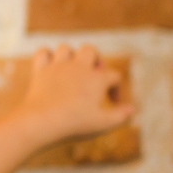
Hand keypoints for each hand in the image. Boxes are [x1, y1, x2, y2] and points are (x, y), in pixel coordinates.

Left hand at [15, 44, 134, 145]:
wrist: (42, 121)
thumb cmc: (74, 124)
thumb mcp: (102, 124)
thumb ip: (120, 116)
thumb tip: (132, 110)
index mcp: (97, 79)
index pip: (114, 76)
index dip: (117, 89)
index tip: (113, 103)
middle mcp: (78, 67)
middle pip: (90, 50)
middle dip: (95, 59)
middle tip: (93, 75)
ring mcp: (58, 67)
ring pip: (66, 48)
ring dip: (70, 56)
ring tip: (72, 70)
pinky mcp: (40, 71)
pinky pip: (42, 53)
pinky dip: (46, 56)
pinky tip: (50, 66)